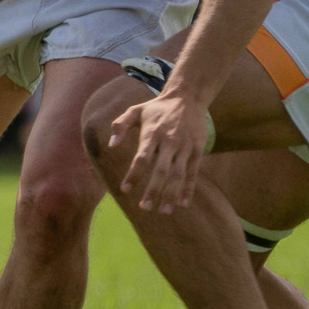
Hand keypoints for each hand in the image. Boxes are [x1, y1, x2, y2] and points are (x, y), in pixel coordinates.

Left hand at [107, 92, 208, 212]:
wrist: (187, 97)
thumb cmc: (157, 108)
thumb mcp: (135, 110)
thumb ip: (120, 125)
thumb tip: (111, 145)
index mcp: (152, 133)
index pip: (142, 158)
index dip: (134, 174)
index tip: (125, 189)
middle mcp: (169, 141)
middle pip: (161, 170)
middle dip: (153, 190)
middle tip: (144, 208)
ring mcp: (184, 146)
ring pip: (178, 174)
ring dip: (171, 194)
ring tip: (164, 211)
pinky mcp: (196, 149)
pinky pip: (192, 172)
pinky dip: (188, 188)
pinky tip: (183, 203)